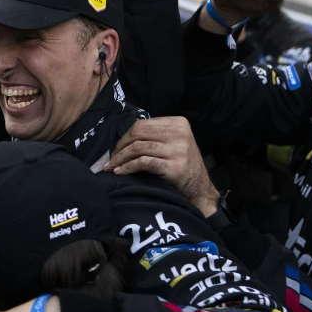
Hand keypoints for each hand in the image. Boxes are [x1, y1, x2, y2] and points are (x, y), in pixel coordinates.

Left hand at [104, 117, 219, 216]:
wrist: (200, 188)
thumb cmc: (183, 165)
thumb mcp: (174, 142)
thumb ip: (156, 135)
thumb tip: (124, 138)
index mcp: (178, 123)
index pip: (142, 124)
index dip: (125, 136)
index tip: (117, 149)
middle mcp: (179, 133)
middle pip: (138, 133)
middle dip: (120, 147)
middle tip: (111, 159)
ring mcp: (178, 150)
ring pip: (138, 148)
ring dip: (120, 158)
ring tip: (112, 167)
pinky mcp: (174, 167)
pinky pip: (143, 163)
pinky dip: (128, 167)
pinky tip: (120, 172)